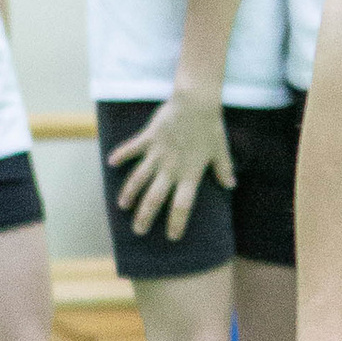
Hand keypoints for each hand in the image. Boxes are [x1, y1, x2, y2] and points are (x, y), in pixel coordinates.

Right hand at [108, 90, 232, 239]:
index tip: (172, 238)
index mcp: (189, 173)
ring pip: (138, 179)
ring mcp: (157, 154)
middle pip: (154, 198)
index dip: (177, 223)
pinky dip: (120, 155)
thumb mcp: (220, 149)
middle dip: (145, 217)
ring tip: (122, 206)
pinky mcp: (148, 139)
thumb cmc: (210, 126)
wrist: (195, 102)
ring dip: (129, 193)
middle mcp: (171, 168)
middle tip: (138, 231)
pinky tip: (110, 162)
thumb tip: (231, 185)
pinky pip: (131, 149)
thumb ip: (223, 169)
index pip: (182, 205)